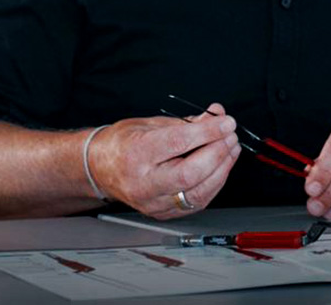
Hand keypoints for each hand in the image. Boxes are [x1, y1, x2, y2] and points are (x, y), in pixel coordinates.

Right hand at [91, 103, 239, 219]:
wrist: (99, 168)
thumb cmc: (122, 144)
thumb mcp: (150, 123)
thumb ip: (186, 123)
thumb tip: (216, 117)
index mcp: (135, 153)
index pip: (178, 143)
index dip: (208, 132)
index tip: (226, 122)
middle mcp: (142, 182)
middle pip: (190, 173)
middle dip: (217, 153)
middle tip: (230, 136)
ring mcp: (152, 202)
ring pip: (197, 193)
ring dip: (222, 170)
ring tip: (231, 149)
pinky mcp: (162, 213)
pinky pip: (196, 202)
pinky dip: (213, 184)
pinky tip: (221, 168)